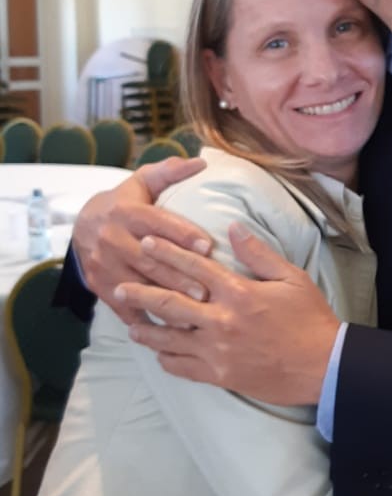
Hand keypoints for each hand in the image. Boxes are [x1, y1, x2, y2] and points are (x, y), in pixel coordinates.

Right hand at [74, 156, 210, 322]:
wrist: (81, 226)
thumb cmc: (125, 203)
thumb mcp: (142, 183)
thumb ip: (170, 172)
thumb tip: (201, 162)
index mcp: (126, 211)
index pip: (157, 222)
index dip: (182, 233)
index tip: (208, 246)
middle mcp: (112, 238)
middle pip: (148, 259)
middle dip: (177, 276)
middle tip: (206, 291)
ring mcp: (104, 264)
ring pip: (138, 286)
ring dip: (165, 302)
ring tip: (192, 314)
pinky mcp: (100, 285)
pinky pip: (123, 307)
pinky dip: (145, 320)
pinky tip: (167, 333)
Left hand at [116, 223, 339, 404]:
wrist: (323, 366)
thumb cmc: (311, 319)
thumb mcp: (292, 278)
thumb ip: (259, 253)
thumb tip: (233, 227)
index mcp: (238, 293)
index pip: (193, 267)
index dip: (166, 252)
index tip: (145, 242)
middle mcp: (221, 321)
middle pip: (169, 303)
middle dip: (140, 292)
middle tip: (119, 285)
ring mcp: (217, 351)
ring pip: (169, 339)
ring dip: (146, 329)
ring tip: (129, 323)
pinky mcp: (220, 376)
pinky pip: (182, 368)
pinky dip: (166, 359)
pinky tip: (159, 353)